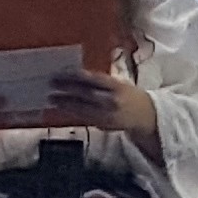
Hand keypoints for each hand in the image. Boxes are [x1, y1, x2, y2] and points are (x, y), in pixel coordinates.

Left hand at [45, 67, 160, 138]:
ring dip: (65, 103)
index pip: (92, 79)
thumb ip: (100, 82)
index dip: (74, 76)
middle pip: (85, 93)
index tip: (60, 73)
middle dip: (66, 89)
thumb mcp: (118, 84)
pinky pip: (85, 118)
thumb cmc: (129, 95)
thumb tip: (75, 77)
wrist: (146, 115)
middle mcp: (112, 100)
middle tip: (51, 84)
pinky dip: (72, 113)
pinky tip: (63, 109)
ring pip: (82, 108)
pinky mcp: (104, 124)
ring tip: (52, 98)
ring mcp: (107, 114)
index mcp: (116, 86)